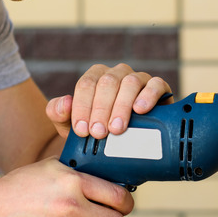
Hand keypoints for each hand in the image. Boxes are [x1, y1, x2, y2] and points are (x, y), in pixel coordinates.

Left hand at [46, 63, 171, 138]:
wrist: (127, 142)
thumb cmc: (99, 129)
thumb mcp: (73, 126)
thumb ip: (59, 114)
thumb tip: (64, 102)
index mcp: (95, 77)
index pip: (85, 84)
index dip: (82, 106)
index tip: (82, 130)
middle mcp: (116, 74)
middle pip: (107, 83)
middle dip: (101, 109)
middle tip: (99, 132)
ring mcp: (138, 78)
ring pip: (130, 82)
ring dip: (122, 106)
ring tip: (117, 128)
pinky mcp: (158, 86)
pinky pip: (155, 84)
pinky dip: (148, 95)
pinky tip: (140, 110)